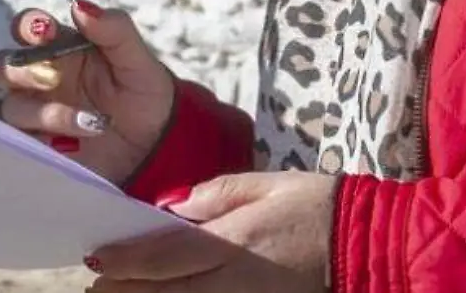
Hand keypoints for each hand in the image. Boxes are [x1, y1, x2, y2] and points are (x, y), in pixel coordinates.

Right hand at [0, 0, 175, 183]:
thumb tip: (78, 4)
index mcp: (61, 47)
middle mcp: (42, 76)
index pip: (28, 27)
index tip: (44, 32)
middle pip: (3, 66)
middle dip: (19, 71)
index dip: (27, 25)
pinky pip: (19, 144)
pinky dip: (40, 143)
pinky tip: (72, 145)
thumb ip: (113, 29)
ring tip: (92, 123)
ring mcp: (37, 111)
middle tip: (51, 79)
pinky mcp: (39, 145)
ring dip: (48, 114)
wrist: (157, 142)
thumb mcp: (137, 59)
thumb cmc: (144, 92)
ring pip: (12, 107)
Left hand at [84, 172, 335, 292]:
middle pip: (166, 292)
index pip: (165, 255)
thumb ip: (217, 194)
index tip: (96, 259)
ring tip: (123, 292)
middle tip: (97, 284)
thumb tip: (173, 207)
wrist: (369, 244)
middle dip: (126, 290)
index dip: (126, 261)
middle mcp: (234, 279)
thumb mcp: (267, 183)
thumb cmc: (318, 205)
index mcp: (233, 239)